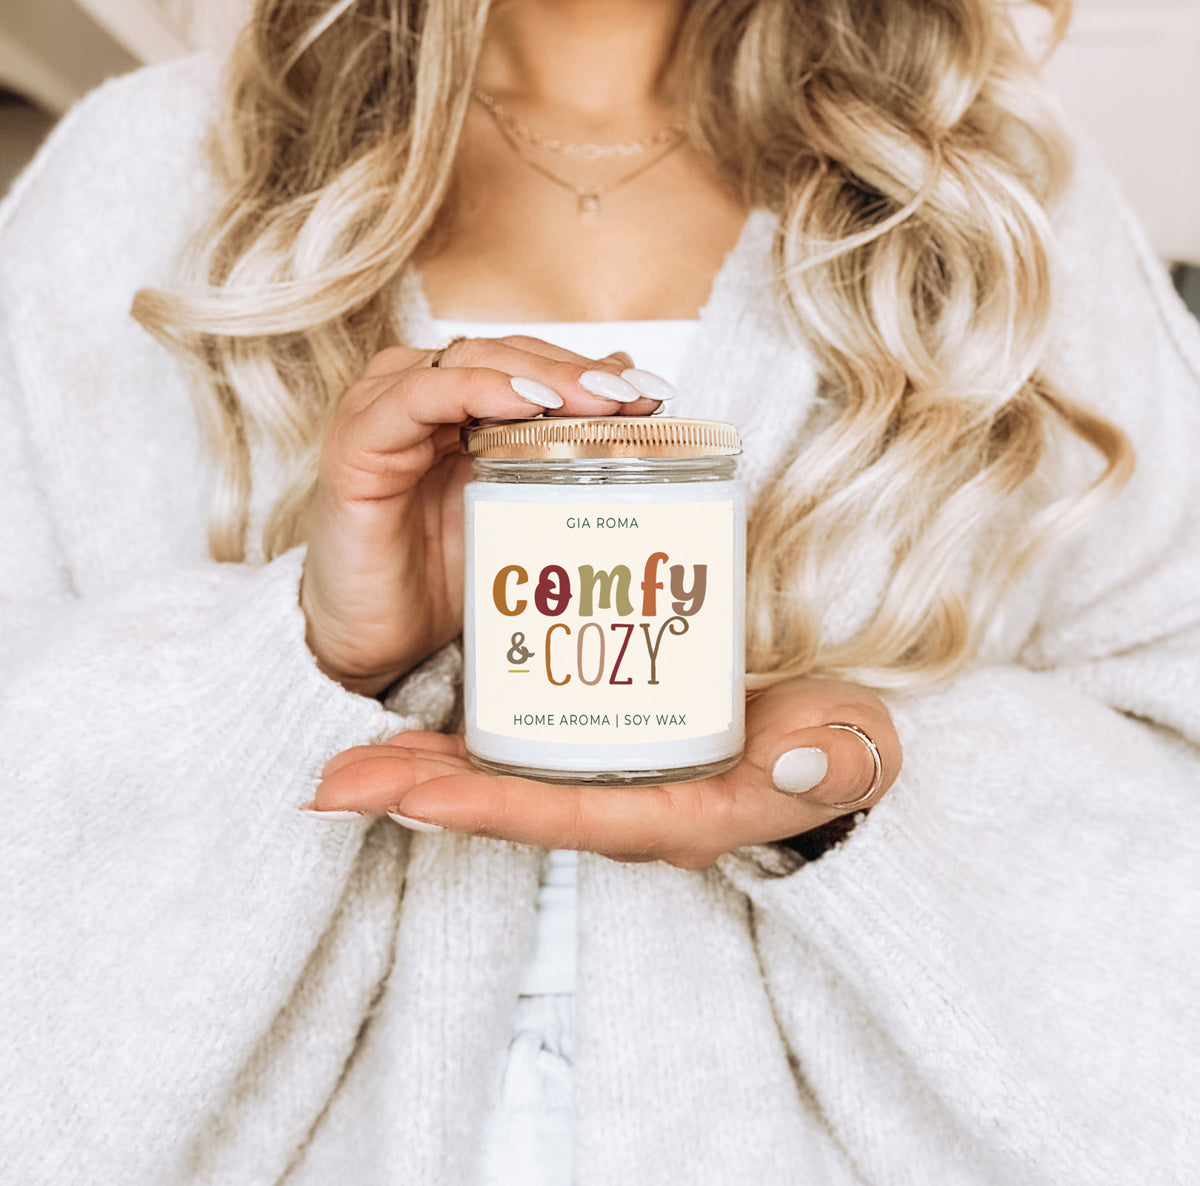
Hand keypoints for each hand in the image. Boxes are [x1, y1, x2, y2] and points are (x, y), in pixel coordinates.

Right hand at [301, 336, 664, 695]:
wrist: (375, 640)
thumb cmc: (441, 575)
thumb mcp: (515, 511)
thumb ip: (557, 458)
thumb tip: (625, 407)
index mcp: (455, 404)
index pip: (528, 362)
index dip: (589, 369)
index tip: (654, 396)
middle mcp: (417, 394)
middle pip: (504, 354)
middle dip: (575, 372)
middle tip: (633, 398)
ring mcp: (381, 413)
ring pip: (467, 362)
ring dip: (537, 374)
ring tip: (597, 400)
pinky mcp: (356, 447)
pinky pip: (415, 400)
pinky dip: (473, 391)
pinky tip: (528, 404)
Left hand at [308, 677, 900, 868]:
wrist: (837, 747)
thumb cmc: (842, 750)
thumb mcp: (855, 751)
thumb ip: (835, 762)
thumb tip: (800, 763)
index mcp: (680, 813)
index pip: (574, 817)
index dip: (495, 806)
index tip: (415, 794)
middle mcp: (628, 809)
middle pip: (511, 807)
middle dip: (420, 797)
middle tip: (329, 785)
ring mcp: (610, 783)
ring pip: (503, 781)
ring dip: (420, 773)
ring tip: (339, 764)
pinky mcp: (604, 751)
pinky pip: (521, 752)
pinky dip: (460, 745)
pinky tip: (408, 729)